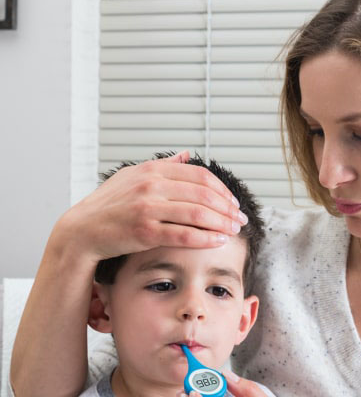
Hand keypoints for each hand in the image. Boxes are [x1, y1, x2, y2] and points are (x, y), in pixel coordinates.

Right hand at [54, 151, 246, 264]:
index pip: (199, 176)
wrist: (83, 230)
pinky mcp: (145, 232)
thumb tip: (187, 154)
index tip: (233, 203)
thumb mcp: (133, 176)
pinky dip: (206, 238)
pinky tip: (219, 242)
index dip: (222, 190)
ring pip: (197, 214)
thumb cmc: (110, 205)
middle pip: (203, 194)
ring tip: (234, 230)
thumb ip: (163, 165)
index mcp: (152, 170)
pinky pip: (184, 235)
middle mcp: (151, 186)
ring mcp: (147, 208)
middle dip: (227, 208)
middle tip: (240, 219)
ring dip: (221, 223)